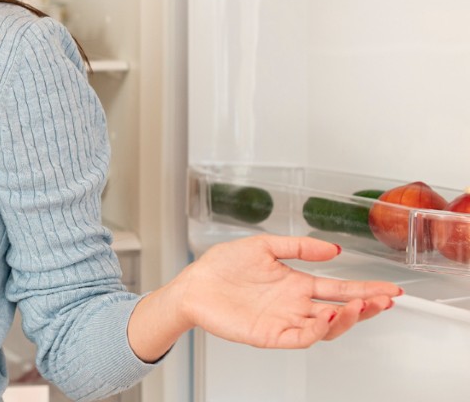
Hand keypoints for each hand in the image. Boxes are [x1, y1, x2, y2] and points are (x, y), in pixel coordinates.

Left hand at [175, 234, 400, 347]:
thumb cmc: (221, 267)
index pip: (339, 289)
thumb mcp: (263, 246)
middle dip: (366, 306)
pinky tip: (329, 317)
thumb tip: (333, 249)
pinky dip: (318, 331)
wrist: (193, 285)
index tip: (389, 288)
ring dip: (347, 318)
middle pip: (341, 311)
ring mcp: (284, 321)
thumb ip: (298, 247)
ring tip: (360, 305)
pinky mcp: (270, 335)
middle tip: (385, 299)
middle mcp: (295, 305)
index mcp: (296, 284)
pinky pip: (301, 338)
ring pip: (326, 328)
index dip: (365, 289)